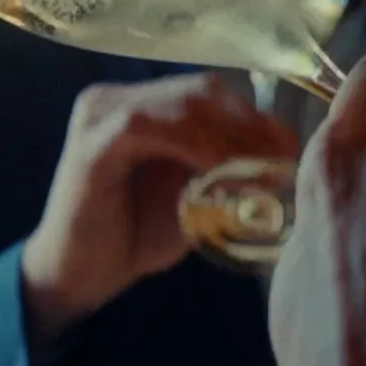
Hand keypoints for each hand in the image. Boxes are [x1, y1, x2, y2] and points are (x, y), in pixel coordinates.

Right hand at [18, 73, 294, 344]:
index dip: (254, 118)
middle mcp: (115, 97)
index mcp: (140, 103)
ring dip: (229, 138)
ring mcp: (100, 115)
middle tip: (280, 165)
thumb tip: (286, 148)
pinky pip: (147, 126)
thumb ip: (228, 169)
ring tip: (258, 175)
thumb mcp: (194, 196)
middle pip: (201, 90)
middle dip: (248, 127)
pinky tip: (217, 174)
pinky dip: (192, 145)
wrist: (76, 275)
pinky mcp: (92, 143)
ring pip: (181, 103)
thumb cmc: (134, 236)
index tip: (289, 154)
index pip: (209, 92)